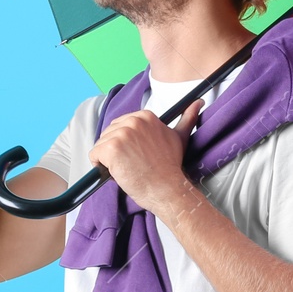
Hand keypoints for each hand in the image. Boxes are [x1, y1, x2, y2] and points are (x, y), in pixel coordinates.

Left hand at [89, 98, 203, 216]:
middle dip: (116, 150)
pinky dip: (100, 167)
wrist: (167, 189)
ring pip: (101, 145)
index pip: (121, 125)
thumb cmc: (170, 167)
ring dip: (109, 160)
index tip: (138, 154)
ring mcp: (121, 134)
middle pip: (109, 133)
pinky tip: (117, 172)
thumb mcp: (180, 137)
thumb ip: (187, 118)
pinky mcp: (111, 148)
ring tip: (128, 169)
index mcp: (146, 116)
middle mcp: (133, 121)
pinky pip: (94, 156)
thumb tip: (198, 103)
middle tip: (134, 164)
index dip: (126, 143)